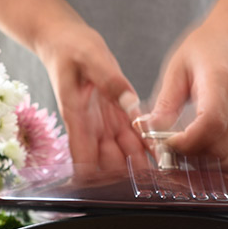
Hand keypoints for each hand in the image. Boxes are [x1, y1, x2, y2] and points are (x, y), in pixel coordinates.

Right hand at [36, 23, 148, 173]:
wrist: (64, 41)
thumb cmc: (69, 48)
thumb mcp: (90, 57)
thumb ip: (110, 80)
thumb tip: (130, 102)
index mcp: (77, 117)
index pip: (84, 160)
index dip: (99, 178)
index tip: (118, 187)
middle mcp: (90, 127)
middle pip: (108, 164)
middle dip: (126, 176)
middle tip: (152, 184)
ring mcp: (103, 124)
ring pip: (123, 155)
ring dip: (139, 166)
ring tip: (163, 174)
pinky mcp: (115, 116)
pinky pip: (132, 138)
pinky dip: (146, 147)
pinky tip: (163, 154)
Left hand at [141, 20, 227, 172]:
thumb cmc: (207, 47)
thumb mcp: (178, 67)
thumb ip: (165, 102)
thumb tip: (147, 131)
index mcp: (222, 81)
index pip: (211, 123)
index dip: (187, 142)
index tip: (166, 144)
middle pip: (221, 149)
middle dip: (191, 157)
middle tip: (170, 150)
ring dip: (205, 166)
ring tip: (185, 152)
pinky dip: (218, 165)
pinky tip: (200, 153)